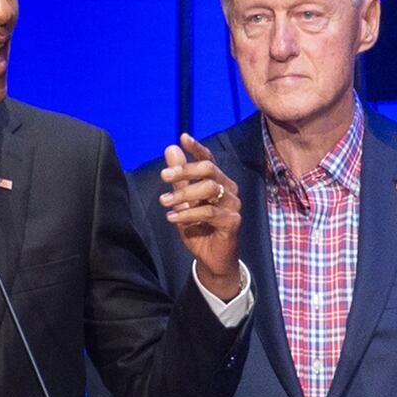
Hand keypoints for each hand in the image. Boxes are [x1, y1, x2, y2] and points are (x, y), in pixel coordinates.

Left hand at [159, 133, 241, 299]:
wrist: (211, 258)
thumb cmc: (198, 228)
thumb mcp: (183, 201)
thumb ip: (179, 177)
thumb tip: (171, 148)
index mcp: (218, 181)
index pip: (208, 160)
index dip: (197, 148)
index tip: (183, 137)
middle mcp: (229, 189)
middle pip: (209, 170)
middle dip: (185, 170)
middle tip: (163, 176)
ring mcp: (233, 205)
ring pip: (208, 189)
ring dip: (182, 194)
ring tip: (164, 202)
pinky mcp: (233, 221)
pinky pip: (208, 212)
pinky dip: (187, 213)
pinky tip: (172, 218)